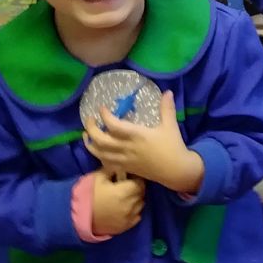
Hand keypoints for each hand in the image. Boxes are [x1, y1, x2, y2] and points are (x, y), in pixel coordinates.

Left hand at [84, 90, 203, 195]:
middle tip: (90, 119)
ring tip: (87, 134)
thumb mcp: (170, 126)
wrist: (175, 170)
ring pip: (100, 153)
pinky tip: (97, 150)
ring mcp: (124, 159)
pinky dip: (98, 156)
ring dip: (90, 143)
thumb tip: (168, 91)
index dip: (105, 116)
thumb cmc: (173, 146)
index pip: (114, 125)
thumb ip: (166, 108)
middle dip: (91, 128)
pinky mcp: (126, 168)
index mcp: (137, 135)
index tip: (102, 108)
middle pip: (101, 140)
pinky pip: (106, 163)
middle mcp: (127, 148)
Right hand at [91, 170, 145, 235]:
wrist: (76, 216)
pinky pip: (137, 217)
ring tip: (126, 197)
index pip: (140, 183)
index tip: (130, 177)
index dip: (136, 179)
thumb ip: (113, 169)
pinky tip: (125, 208)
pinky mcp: (124, 227)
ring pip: (141, 205)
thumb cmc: (87, 194)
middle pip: (141, 194)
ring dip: (136, 200)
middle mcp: (129, 206)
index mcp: (124, 192)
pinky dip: (134, 211)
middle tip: (128, 185)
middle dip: (137, 188)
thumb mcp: (98, 177)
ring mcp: (128, 218)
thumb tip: (122, 165)